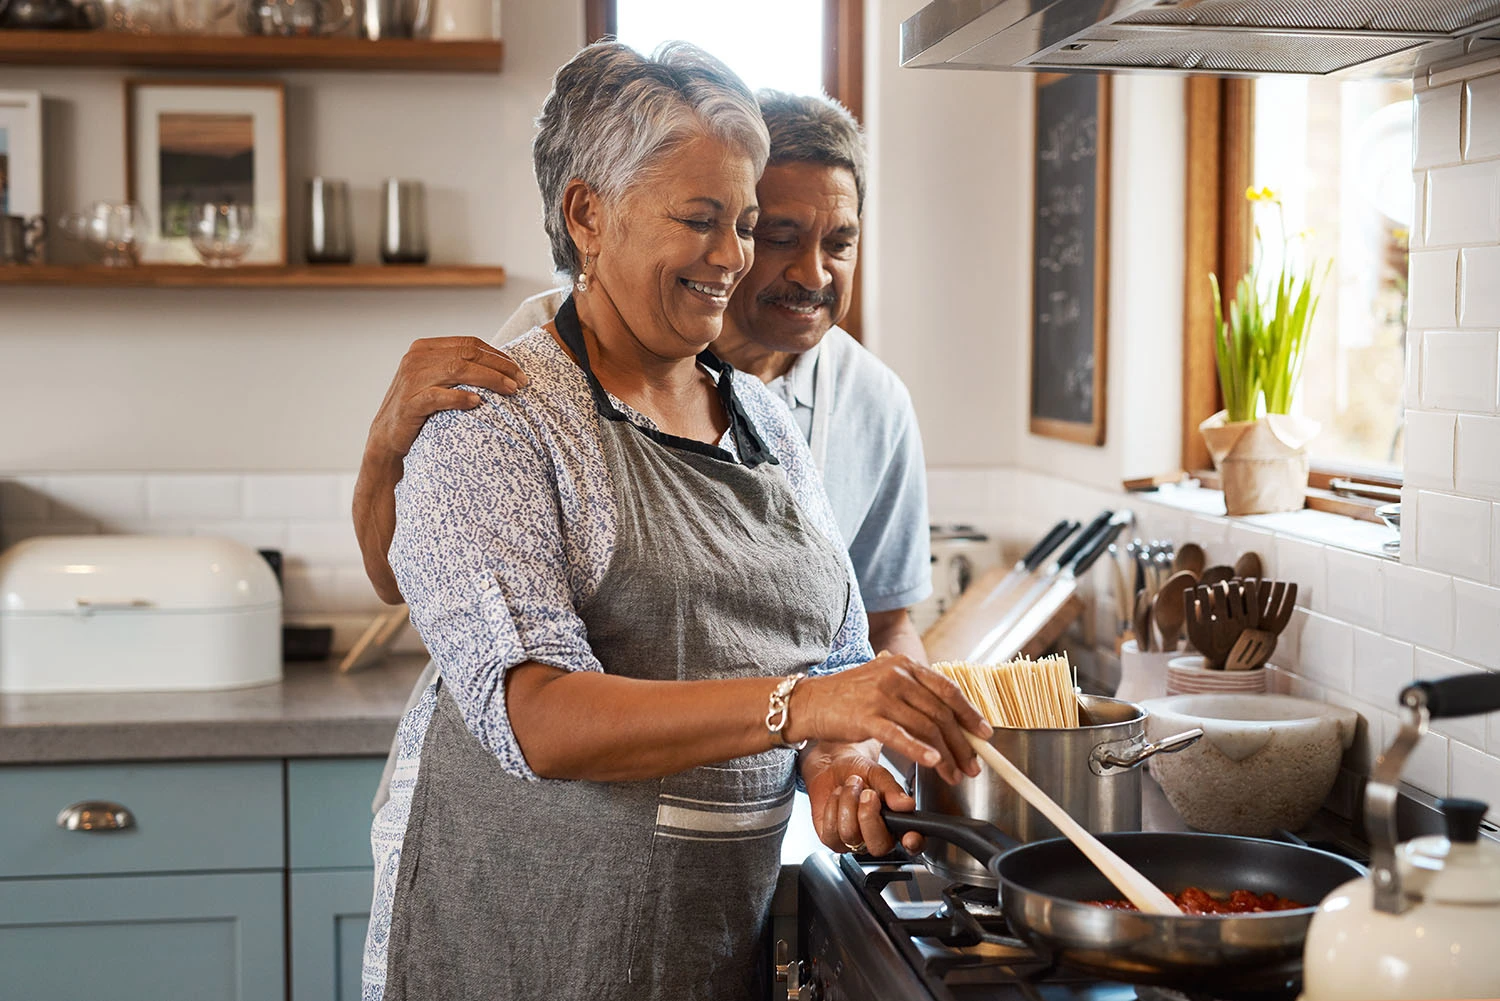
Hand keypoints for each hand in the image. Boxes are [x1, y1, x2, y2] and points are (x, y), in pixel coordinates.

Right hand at [367, 337, 528, 458]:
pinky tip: (478, 403)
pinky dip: (460, 398)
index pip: (469, 343)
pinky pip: (438, 396)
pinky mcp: (409, 402)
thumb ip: (460, 369)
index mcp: (425, 348)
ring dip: (489, 379)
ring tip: (510, 391)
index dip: (498, 355)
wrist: (388, 438)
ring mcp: (411, 379)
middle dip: (499, 367)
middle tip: (521, 382)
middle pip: (467, 354)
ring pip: (457, 370)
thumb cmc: (421, 410)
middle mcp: (416, 358)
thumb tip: (503, 367)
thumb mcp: (439, 382)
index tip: (519, 370)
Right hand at [785, 653, 991, 784]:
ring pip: (926, 727)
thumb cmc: (847, 697)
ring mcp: (882, 694)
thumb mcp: (883, 682)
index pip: (947, 689)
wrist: (809, 702)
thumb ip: (912, 691)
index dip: (970, 713)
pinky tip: (933, 764)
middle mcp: (897, 675)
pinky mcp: (867, 716)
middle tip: (973, 766)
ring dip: (946, 756)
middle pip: (941, 712)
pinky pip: (901, 736)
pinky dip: (921, 751)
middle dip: (962, 743)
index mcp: (904, 665)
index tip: (985, 734)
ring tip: (955, 775)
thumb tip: (948, 715)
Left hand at [803, 740, 923, 854]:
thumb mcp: (878, 775)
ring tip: (851, 786)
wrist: (834, 765)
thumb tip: (907, 804)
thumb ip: (893, 790)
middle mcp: (878, 837)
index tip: (909, 837)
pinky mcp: (832, 840)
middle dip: (869, 816)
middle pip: (878, 846)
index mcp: (897, 823)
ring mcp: (855, 841)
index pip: (913, 843)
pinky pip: (831, 832)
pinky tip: (838, 796)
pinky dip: (833, 807)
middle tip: (867, 793)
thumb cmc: (859, 772)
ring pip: (851, 835)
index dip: (913, 843)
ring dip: (849, 803)